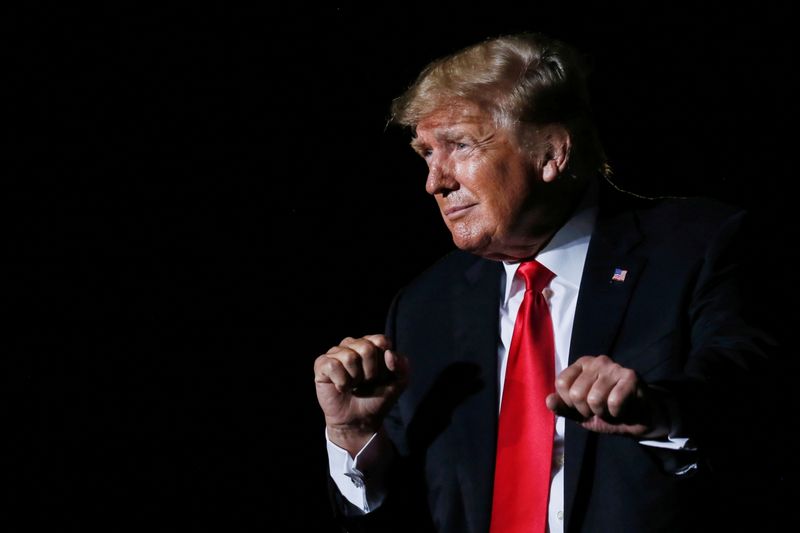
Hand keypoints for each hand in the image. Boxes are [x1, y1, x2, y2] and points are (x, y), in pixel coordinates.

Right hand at [314, 334, 408, 455]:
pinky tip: (342, 387)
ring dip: (355, 378)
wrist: (360, 420)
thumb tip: (389, 354)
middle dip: (371, 372)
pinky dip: (341, 382)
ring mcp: (336, 353)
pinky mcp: (322, 364)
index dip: (384, 363)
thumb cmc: (377, 398)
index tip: (381, 376)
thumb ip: (402, 366)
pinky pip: (333, 366)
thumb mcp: (399, 383)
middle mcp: (352, 344)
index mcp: (371, 343)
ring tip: (354, 385)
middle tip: (366, 382)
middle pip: (366, 348)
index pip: (381, 340)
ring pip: (349, 357)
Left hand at [545, 355, 668, 437]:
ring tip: (611, 409)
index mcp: (581, 365)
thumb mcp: (579, 413)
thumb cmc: (605, 412)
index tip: (583, 406)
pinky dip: (617, 414)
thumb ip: (562, 407)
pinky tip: (624, 410)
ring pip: (594, 399)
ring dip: (603, 414)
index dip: (570, 403)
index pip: (561, 383)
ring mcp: (614, 367)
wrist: (637, 421)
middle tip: (600, 409)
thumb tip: (548, 400)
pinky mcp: (631, 376)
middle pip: (576, 394)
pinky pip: (614, 402)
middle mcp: (596, 361)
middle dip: (587, 411)